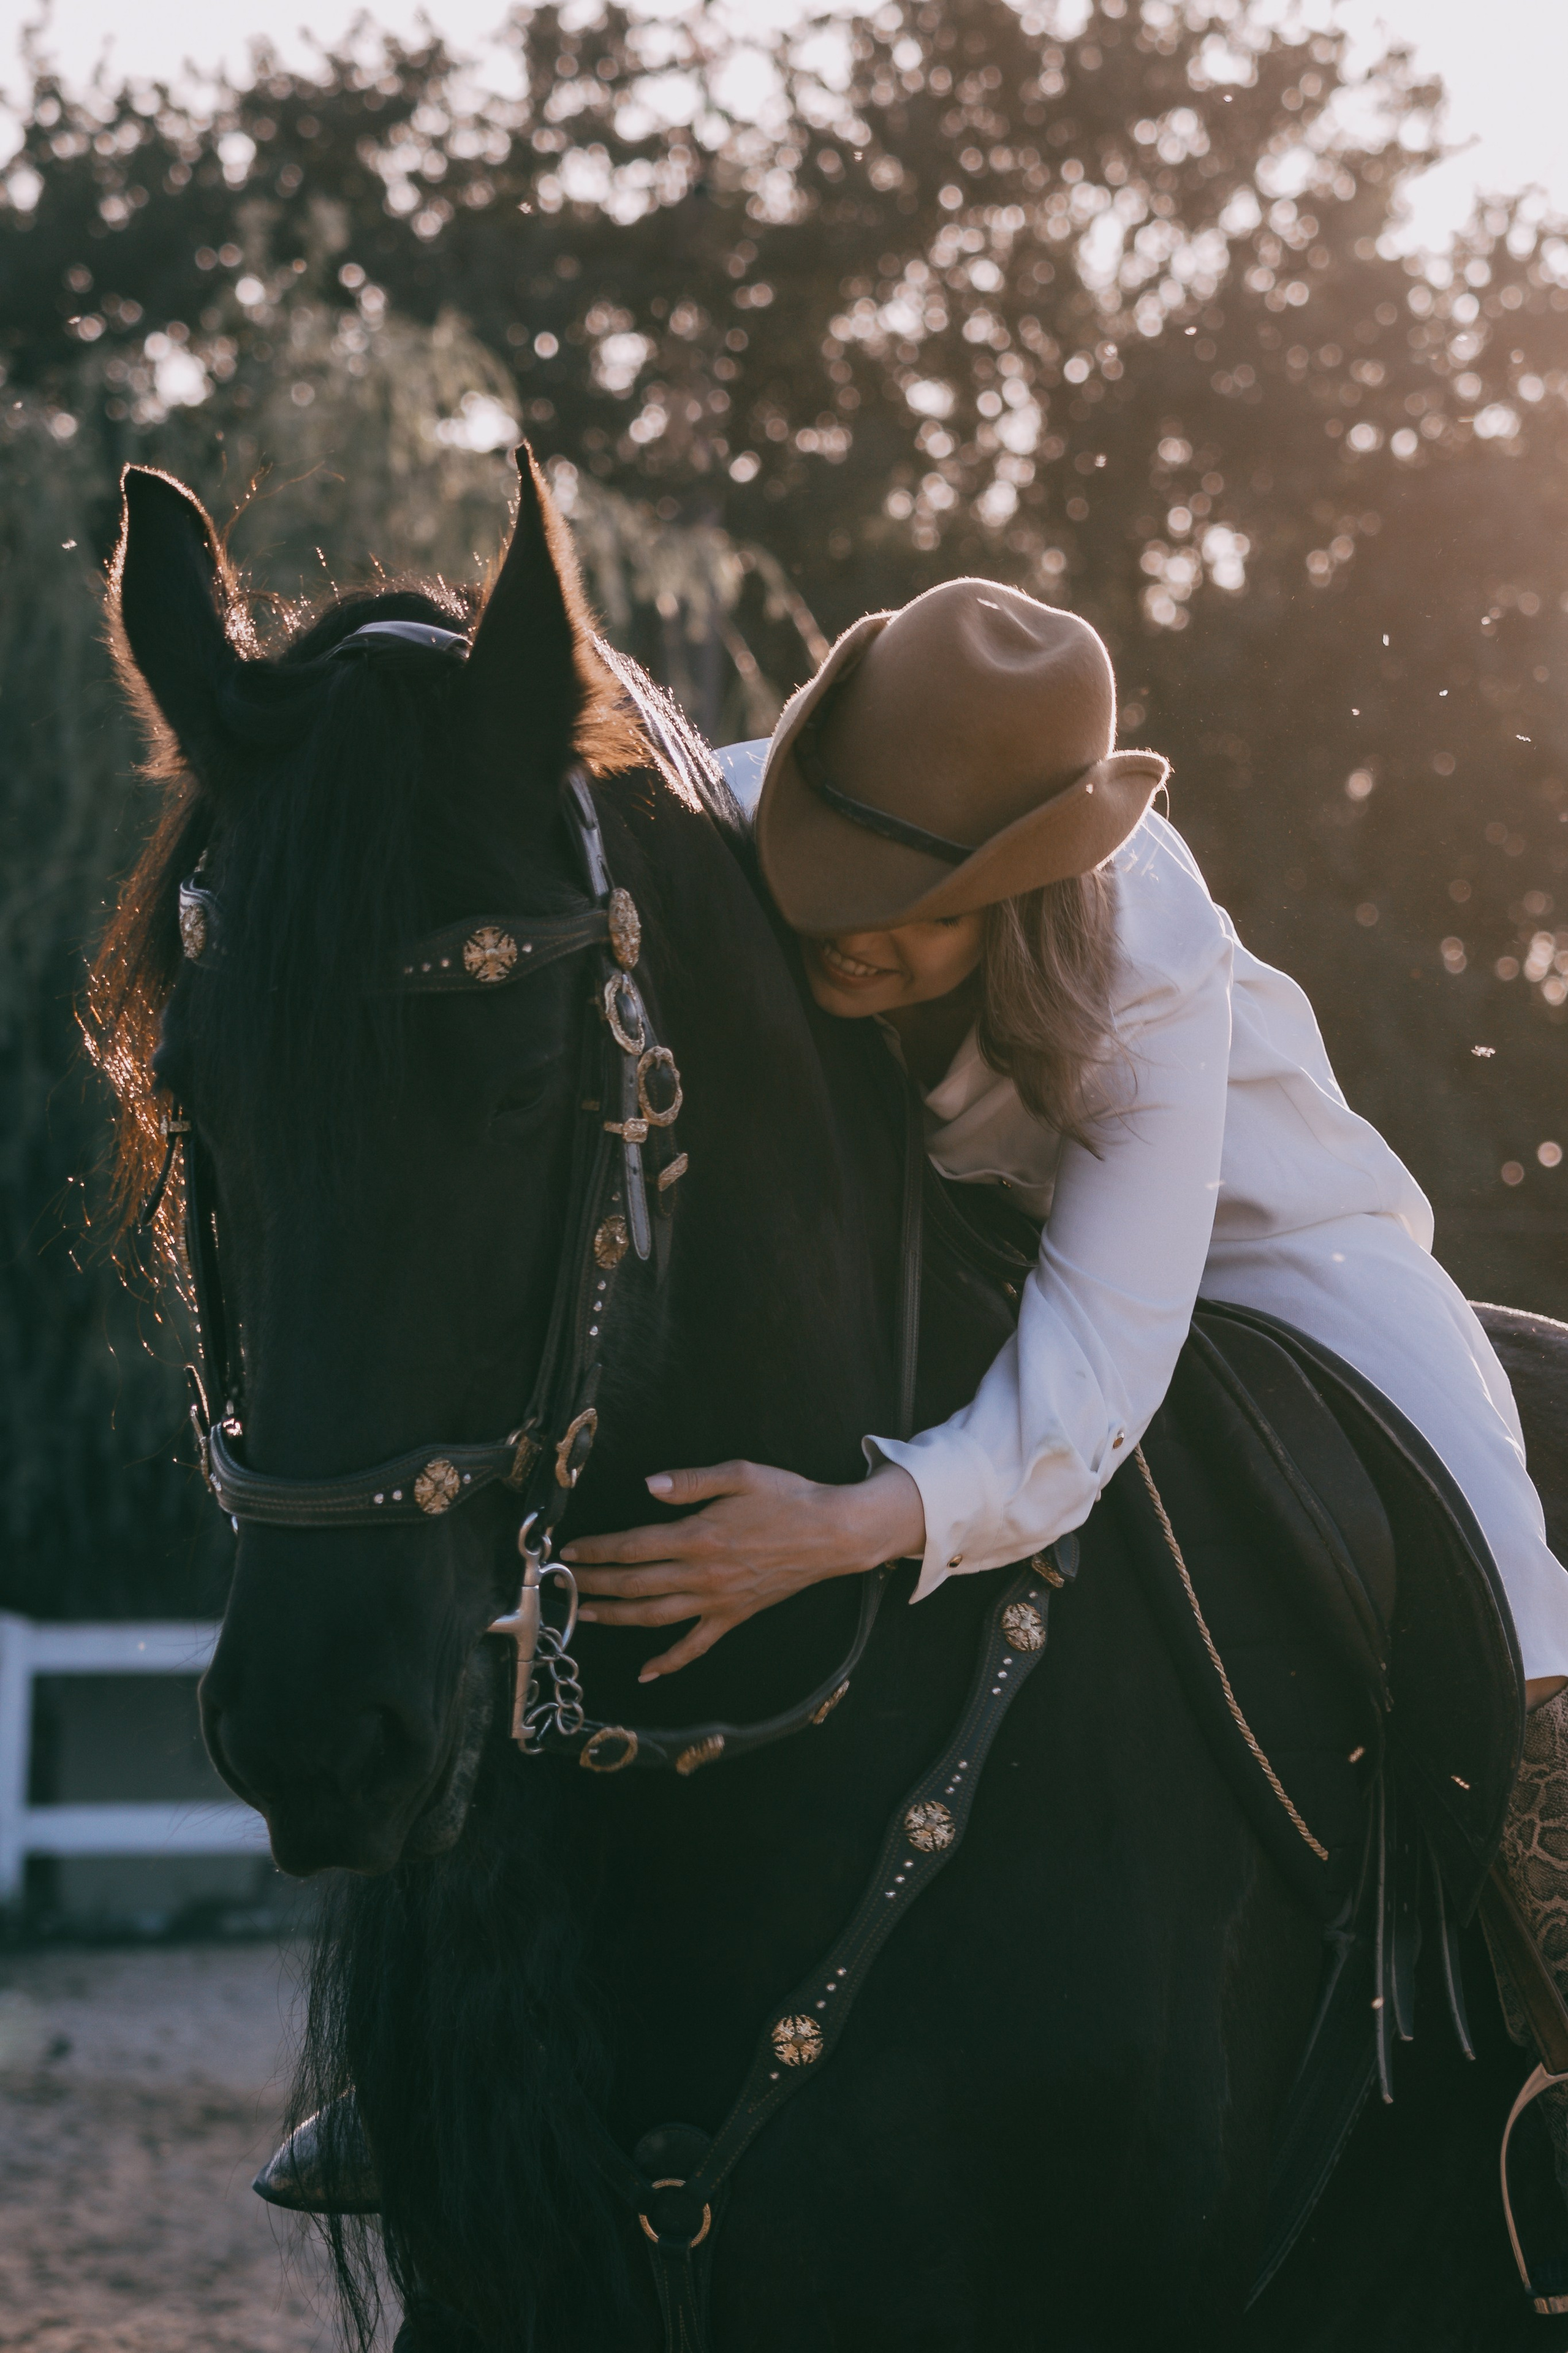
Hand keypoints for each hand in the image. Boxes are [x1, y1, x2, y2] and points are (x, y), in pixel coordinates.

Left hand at [559, 1460, 925, 1681]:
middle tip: (564, 1585)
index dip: (598, 1551)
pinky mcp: (734, 1616)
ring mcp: (717, 1600)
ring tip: (585, 1616)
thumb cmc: (789, 1498)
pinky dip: (670, 1662)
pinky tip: (647, 1672)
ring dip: (617, 1618)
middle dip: (595, 1585)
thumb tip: (648, 1486)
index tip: (572, 1552)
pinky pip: (696, 1645)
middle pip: (635, 1584)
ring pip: (655, 1616)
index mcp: (698, 1536)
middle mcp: (702, 1574)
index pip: (633, 1547)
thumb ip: (690, 1482)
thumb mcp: (740, 1474)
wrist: (833, 1534)